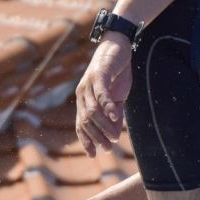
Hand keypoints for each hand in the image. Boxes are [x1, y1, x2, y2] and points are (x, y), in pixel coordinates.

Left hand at [75, 34, 131, 156]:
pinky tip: (116, 118)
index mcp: (84, 100)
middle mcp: (82, 93)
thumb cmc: (116, 73)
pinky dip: (108, 108)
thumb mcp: (117, 98)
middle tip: (109, 148)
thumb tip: (114, 134)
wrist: (118, 45)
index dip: (86, 140)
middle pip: (85, 120)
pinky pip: (102, 95)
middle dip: (96, 137)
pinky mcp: (99, 75)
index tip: (94, 154)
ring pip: (93, 111)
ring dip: (104, 126)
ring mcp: (89, 83)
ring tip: (115, 137)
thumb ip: (115, 115)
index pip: (80, 124)